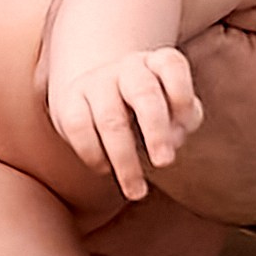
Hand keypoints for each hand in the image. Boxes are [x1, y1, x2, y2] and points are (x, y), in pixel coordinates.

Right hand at [51, 46, 204, 202]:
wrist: (100, 91)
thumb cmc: (151, 108)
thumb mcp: (174, 109)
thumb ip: (183, 122)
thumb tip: (173, 139)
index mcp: (157, 64)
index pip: (171, 65)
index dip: (181, 93)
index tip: (185, 122)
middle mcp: (129, 68)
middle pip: (144, 93)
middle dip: (156, 130)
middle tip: (164, 163)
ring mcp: (97, 82)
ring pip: (110, 119)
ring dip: (125, 159)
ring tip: (136, 191)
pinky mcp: (70, 101)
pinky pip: (79, 128)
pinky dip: (93, 154)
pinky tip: (105, 169)